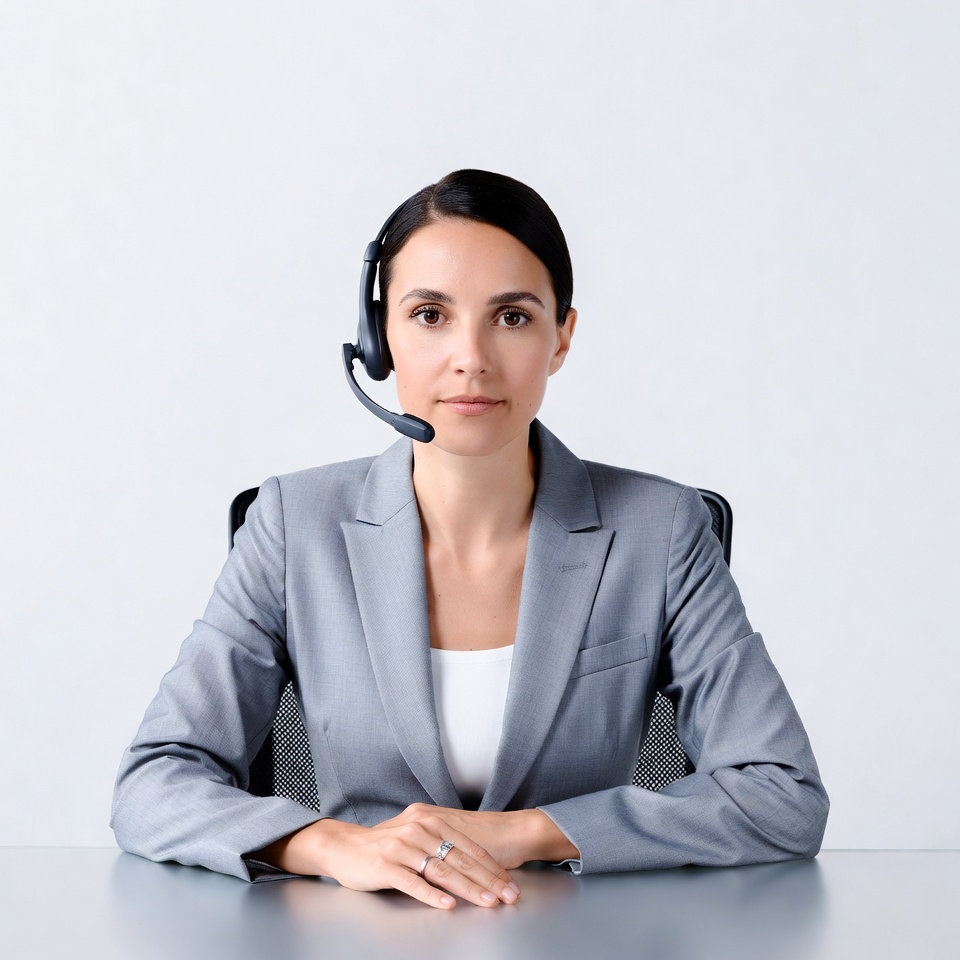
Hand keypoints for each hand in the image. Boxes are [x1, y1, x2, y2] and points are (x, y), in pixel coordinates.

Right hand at [256, 803, 521, 909]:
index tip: (511, 884)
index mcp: (431, 821)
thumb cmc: (385, 846)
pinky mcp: (386, 865)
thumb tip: (477, 863)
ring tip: (487, 901)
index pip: (469, 847)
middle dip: (488, 880)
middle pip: (461, 858)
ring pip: (442, 870)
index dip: (492, 867)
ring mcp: (402, 846)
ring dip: (468, 888)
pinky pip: (414, 882)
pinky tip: (447, 904)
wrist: (344, 846)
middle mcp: (419, 829)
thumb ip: (443, 844)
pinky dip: (432, 894)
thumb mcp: (417, 837)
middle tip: (509, 896)